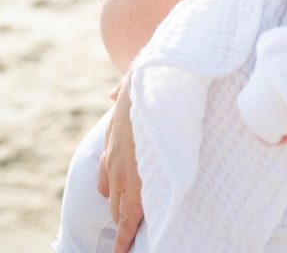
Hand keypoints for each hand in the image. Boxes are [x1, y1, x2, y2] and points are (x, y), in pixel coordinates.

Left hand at [97, 74, 142, 252]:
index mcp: (113, 140)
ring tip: (126, 239)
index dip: (114, 187)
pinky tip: (123, 249)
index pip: (107, 173)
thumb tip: (112, 93)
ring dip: (123, 221)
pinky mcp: (135, 187)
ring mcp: (122, 175)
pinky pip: (129, 218)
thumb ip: (120, 93)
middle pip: (112, 194)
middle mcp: (112, 160)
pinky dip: (125, 235)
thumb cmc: (145, 83)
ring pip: (119, 208)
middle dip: (118, 208)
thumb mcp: (128, 87)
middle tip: (126, 222)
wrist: (146, 87)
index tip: (118, 196)